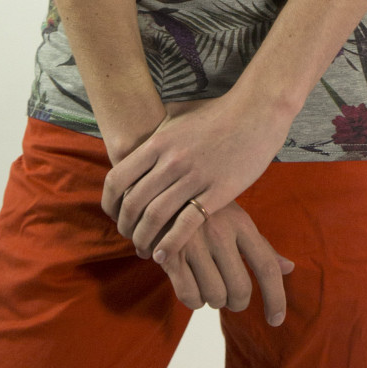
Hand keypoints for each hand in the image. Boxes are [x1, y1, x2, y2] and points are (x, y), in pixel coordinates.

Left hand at [100, 88, 290, 261]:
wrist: (256, 112)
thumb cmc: (218, 113)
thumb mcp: (179, 115)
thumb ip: (158, 130)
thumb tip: (140, 134)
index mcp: (157, 142)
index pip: (117, 179)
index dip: (110, 204)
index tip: (114, 216)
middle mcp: (170, 161)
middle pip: (133, 203)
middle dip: (126, 227)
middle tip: (129, 237)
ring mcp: (193, 177)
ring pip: (155, 217)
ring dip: (144, 239)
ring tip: (144, 250)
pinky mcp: (217, 192)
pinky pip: (185, 224)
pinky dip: (170, 244)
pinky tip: (163, 255)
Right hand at [158, 200, 295, 322]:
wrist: (157, 191)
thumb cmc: (205, 210)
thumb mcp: (235, 218)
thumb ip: (261, 246)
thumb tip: (290, 268)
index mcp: (240, 223)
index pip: (266, 267)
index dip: (276, 298)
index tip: (276, 320)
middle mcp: (219, 232)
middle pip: (240, 289)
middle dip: (237, 302)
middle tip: (230, 296)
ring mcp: (193, 243)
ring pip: (215, 297)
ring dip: (213, 300)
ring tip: (206, 282)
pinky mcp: (169, 255)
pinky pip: (190, 297)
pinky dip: (194, 300)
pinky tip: (190, 284)